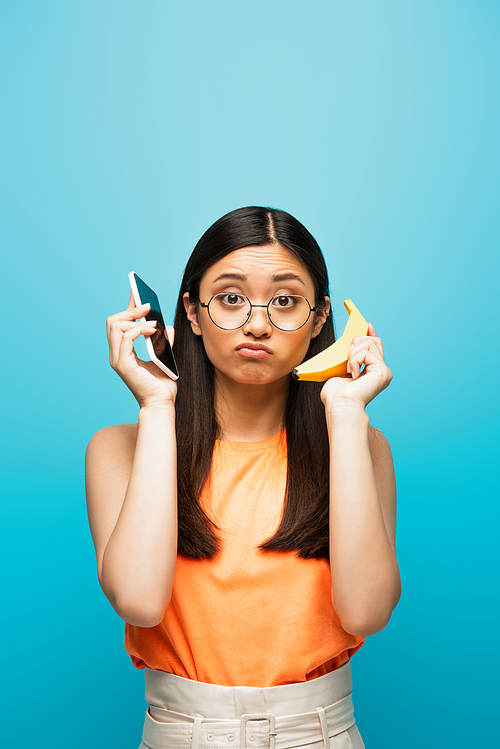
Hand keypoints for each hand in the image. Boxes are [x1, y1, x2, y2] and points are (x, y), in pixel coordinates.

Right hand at [106, 291, 177, 407]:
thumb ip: (162, 341)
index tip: (137, 294)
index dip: (127, 307)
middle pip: (112, 321)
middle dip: (130, 310)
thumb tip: (166, 326)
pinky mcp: (123, 365)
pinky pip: (125, 337)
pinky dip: (139, 329)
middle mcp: (117, 355)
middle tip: (148, 307)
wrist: (162, 404)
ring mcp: (118, 360)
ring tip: (153, 322)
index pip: (119, 324)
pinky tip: (152, 330)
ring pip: (115, 326)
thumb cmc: (162, 384)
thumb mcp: (163, 356)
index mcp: (123, 352)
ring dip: (135, 319)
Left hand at [320, 323, 391, 410]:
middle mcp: (382, 371)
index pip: (376, 347)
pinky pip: (366, 352)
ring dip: (353, 354)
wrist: (339, 405)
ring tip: (348, 370)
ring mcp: (384, 371)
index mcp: (373, 372)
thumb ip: (350, 358)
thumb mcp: (341, 371)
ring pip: (369, 343)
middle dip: (356, 343)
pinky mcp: (383, 371)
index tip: (367, 325)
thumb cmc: (336, 394)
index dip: (371, 334)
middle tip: (347, 359)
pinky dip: (354, 360)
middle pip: (373, 341)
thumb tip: (351, 345)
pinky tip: (352, 374)